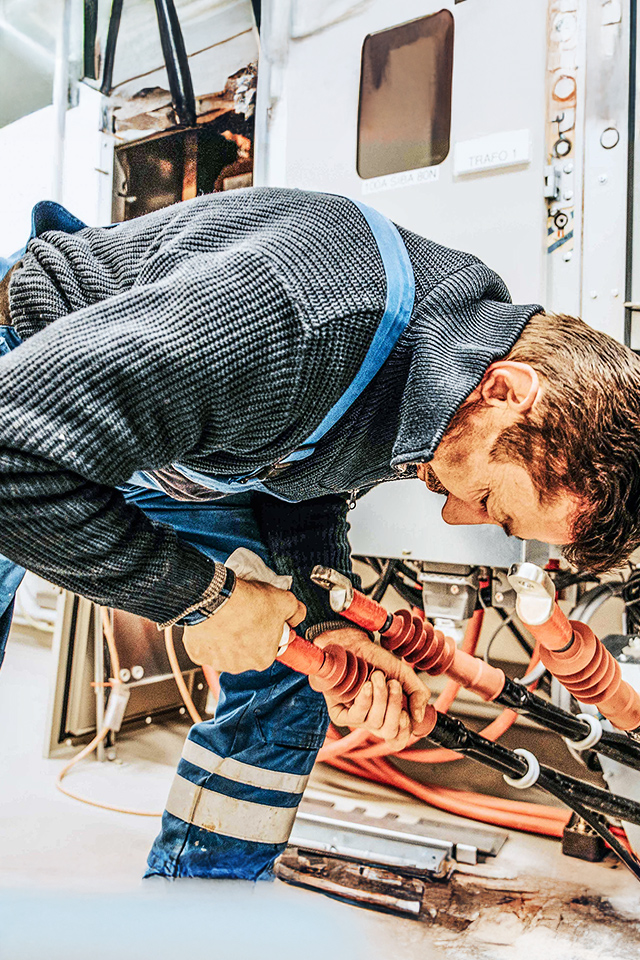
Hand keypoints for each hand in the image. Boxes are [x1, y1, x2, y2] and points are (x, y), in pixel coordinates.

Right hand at [182, 578, 305, 673]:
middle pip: (248, 650)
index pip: (272, 646)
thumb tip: (297, 615)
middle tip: (245, 615)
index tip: (264, 619)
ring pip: (226, 650)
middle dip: (248, 635)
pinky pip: (206, 647)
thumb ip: (296, 612)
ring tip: (228, 616)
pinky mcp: (198, 654)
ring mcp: (218, 662)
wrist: (215, 598)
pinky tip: (212, 622)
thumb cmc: (248, 603)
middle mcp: (241, 666)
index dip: (270, 630)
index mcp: (265, 658)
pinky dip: (208, 636)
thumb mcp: (286, 601)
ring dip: (227, 637)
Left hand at [309, 627, 429, 745]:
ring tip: (377, 677)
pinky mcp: (340, 715)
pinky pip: (356, 717)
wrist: (354, 644)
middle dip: (395, 706)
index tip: (406, 713)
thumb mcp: (404, 674)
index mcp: (389, 715)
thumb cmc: (376, 660)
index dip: (404, 731)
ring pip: (375, 723)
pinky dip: (365, 700)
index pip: (398, 739)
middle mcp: (373, 720)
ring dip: (380, 697)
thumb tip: (418, 717)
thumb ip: (418, 694)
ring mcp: (356, 719)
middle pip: (389, 732)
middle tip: (393, 684)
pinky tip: (365, 685)